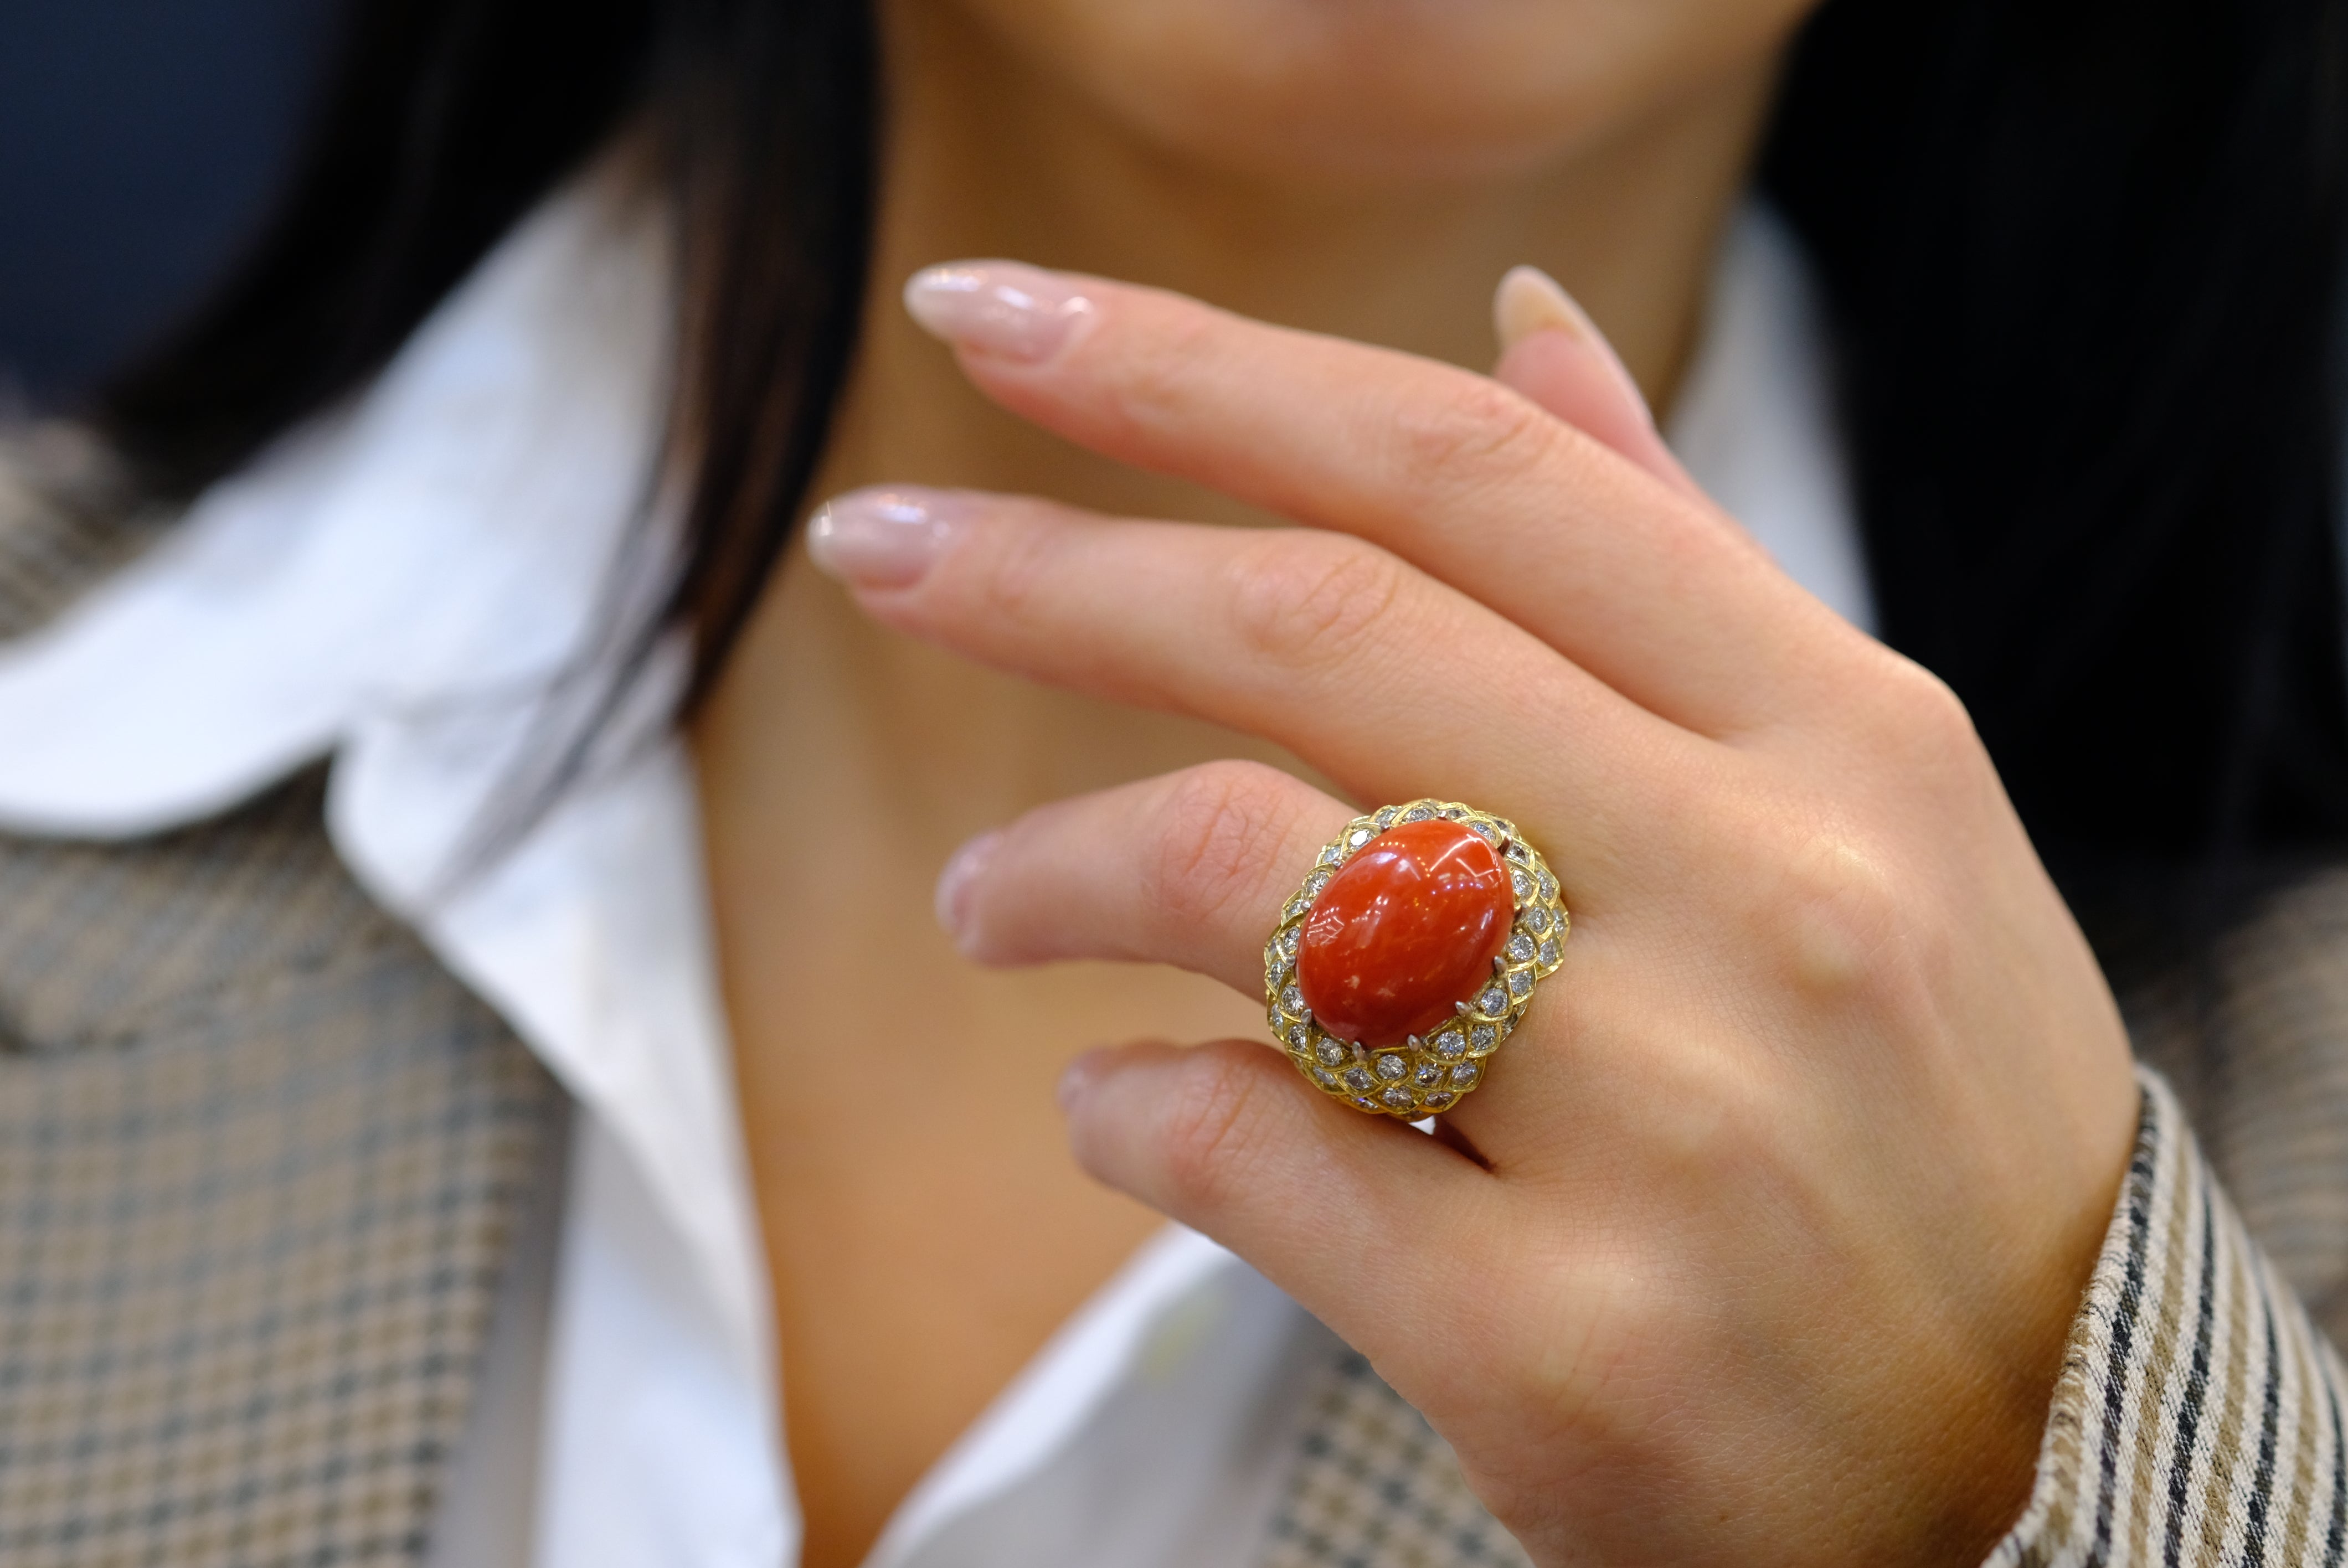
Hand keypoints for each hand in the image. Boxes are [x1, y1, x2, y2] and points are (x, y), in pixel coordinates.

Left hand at [807, 262, 2141, 1564]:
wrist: (2041, 1461)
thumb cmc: (1919, 1106)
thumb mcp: (1870, 808)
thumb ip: (1678, 570)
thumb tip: (1517, 328)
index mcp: (1844, 737)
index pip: (1464, 472)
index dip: (1202, 372)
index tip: (999, 323)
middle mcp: (1771, 894)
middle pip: (1321, 629)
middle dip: (1048, 568)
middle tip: (877, 547)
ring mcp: (1675, 1123)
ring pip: (1255, 872)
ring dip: (1055, 863)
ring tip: (988, 903)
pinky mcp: (1565, 1344)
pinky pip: (1247, 1148)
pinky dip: (1130, 1108)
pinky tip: (1122, 1105)